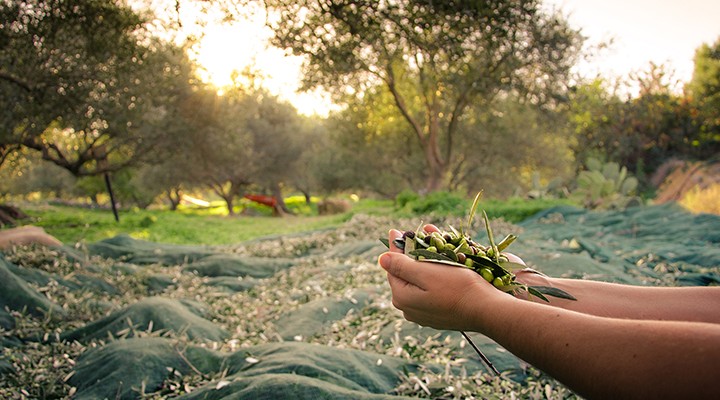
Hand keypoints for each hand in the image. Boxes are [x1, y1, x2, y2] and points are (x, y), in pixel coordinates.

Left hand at [379, 229, 511, 331]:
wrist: (487, 310)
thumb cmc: (457, 287)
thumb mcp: (426, 272)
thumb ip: (401, 265)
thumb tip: (381, 258)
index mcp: (402, 297)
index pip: (393, 266)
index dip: (395, 247)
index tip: (395, 230)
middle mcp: (408, 309)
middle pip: (405, 275)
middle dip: (409, 255)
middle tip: (412, 236)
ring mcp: (423, 315)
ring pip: (418, 283)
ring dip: (422, 265)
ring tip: (427, 247)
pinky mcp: (437, 316)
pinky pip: (429, 291)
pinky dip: (432, 277)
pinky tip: (439, 267)